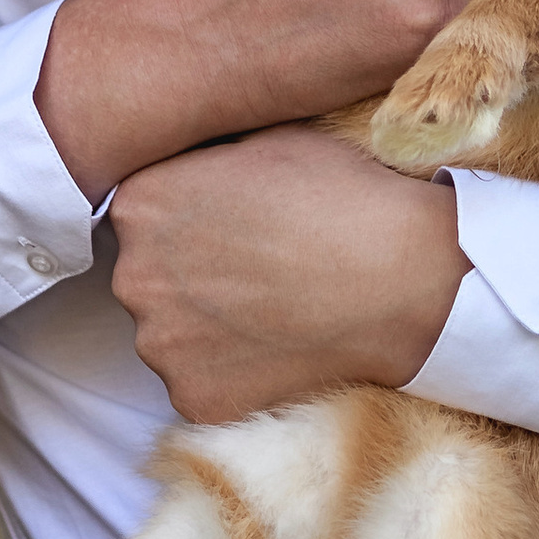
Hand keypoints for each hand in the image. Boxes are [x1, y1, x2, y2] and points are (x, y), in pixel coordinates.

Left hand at [110, 127, 468, 423]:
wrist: (404, 277)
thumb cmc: (342, 197)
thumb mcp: (266, 140)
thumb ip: (209, 155)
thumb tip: (198, 159)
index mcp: (140, 205)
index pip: (142, 216)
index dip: (189, 221)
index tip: (230, 227)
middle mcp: (134, 276)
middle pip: (148, 278)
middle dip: (190, 276)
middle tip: (254, 272)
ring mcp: (161, 344)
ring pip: (170, 337)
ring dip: (206, 330)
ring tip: (270, 313)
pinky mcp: (194, 397)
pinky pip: (201, 386)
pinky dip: (232, 375)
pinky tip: (277, 349)